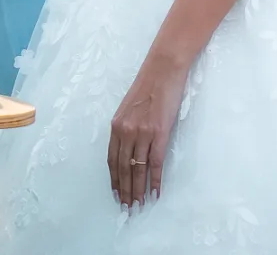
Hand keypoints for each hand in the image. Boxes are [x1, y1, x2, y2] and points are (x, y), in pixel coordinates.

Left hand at [108, 56, 188, 208]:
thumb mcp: (129, 107)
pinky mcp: (159, 133)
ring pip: (138, 169)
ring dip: (139, 190)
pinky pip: (155, 163)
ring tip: (139, 205)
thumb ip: (127, 127)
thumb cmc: (149, 85)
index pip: (112, 160)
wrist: (164, 68)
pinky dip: (155, 180)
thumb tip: (129, 149)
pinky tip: (155, 192)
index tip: (117, 194)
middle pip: (123, 168)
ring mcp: (142, 132)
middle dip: (125, 190)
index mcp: (117, 125)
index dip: (114, 180)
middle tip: (127, 208)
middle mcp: (126, 130)